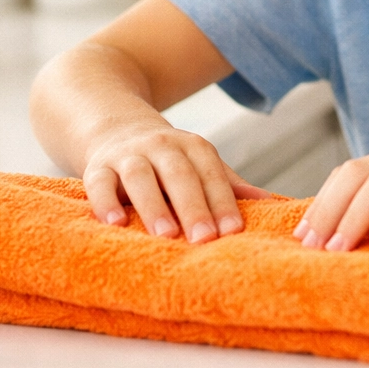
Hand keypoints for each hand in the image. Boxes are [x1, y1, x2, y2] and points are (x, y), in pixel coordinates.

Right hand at [82, 117, 271, 242]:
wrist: (116, 128)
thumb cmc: (169, 161)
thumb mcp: (200, 165)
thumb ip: (229, 185)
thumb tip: (271, 204)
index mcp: (193, 147)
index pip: (212, 174)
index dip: (223, 202)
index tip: (234, 231)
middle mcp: (161, 146)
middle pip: (180, 174)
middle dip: (194, 206)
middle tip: (205, 239)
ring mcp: (127, 155)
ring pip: (140, 177)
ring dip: (153, 205)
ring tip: (166, 235)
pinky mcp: (97, 166)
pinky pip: (98, 182)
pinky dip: (104, 200)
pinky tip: (113, 222)